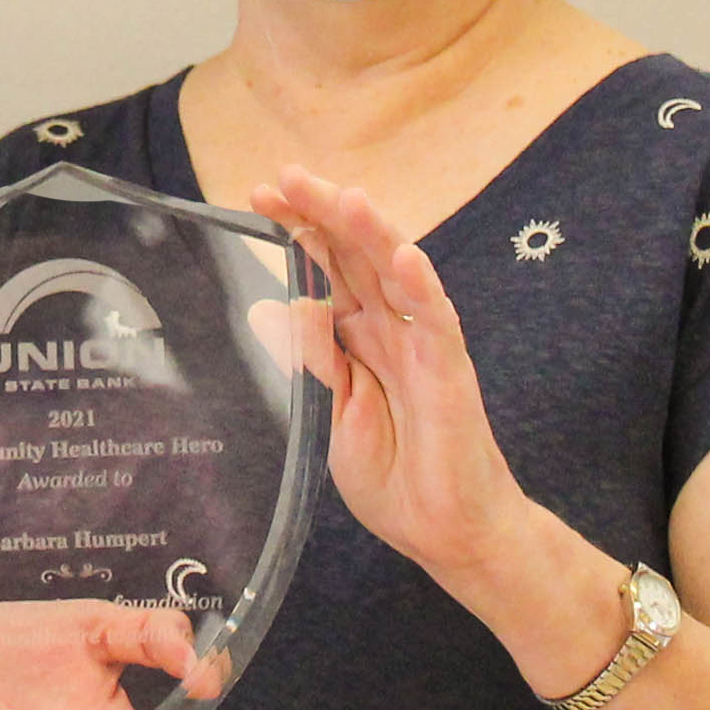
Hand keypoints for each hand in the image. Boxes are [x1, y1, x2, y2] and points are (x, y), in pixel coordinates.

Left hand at [244, 174, 562, 625]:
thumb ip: (315, 360)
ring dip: (373, 233)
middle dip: (323, 214)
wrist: (446, 533)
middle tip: (284, 177)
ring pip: (399, 274)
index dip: (298, 231)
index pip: (328, 269)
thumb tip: (276, 308)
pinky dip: (424, 288)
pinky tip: (407, 258)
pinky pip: (438, 324)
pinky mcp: (450, 374)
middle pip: (357, 256)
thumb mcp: (336, 413)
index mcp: (361, 338)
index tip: (259, 196)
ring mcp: (424, 346)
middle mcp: (393, 329)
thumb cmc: (397, 476)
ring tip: (344, 197)